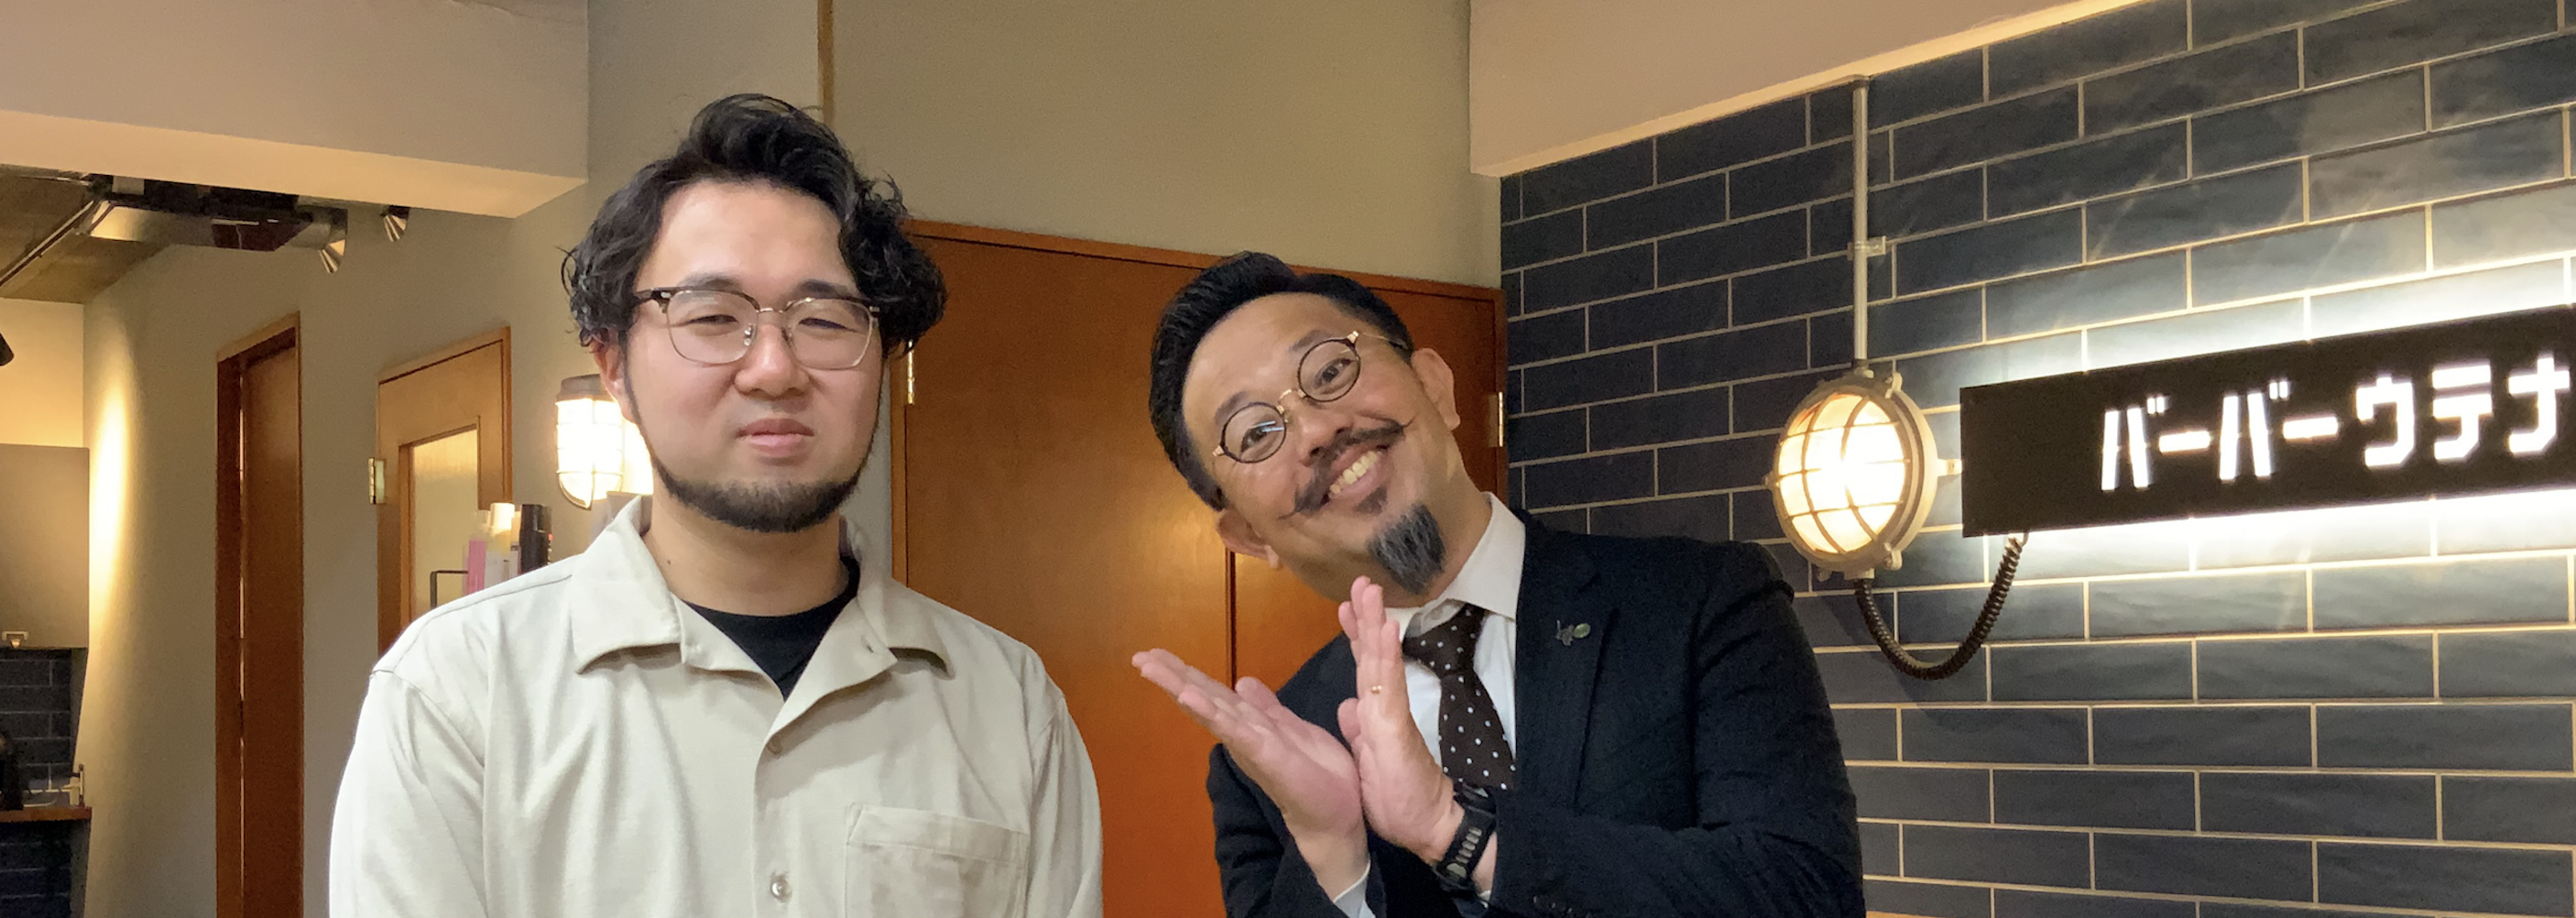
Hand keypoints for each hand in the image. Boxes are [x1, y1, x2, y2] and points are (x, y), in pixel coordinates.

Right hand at [1132, 648, 1367, 889]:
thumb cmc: (1321, 780)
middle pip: (1203, 698)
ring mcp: (1251, 746)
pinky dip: (1210, 713)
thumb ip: (1267, 709)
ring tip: (1151, 669)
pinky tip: (1187, 696)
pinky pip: (1234, 731)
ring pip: (1210, 710)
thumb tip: (1242, 682)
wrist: (1337, 820)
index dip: (1186, 674)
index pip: (1214, 694)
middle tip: (1139, 656)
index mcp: (1252, 725)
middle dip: (1171, 677)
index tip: (1155, 654)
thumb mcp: (1295, 731)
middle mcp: (1244, 735)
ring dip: (1180, 688)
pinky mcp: (1266, 756)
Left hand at [1333, 577, 1465, 863]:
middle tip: (1361, 582)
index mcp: (1373, 715)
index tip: (1346, 606)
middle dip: (1365, 617)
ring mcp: (1390, 713)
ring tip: (1371, 591)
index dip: (1355, 637)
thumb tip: (1347, 706)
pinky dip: (1385, 655)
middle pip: (1371, 655)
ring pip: (1380, 661)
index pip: (1362, 668)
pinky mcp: (1396, 725)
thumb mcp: (1367, 759)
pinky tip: (1385, 629)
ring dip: (1374, 624)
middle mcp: (1383, 707)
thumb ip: (1358, 730)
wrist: (1428, 824)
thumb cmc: (1399, 797)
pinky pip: (1388, 685)